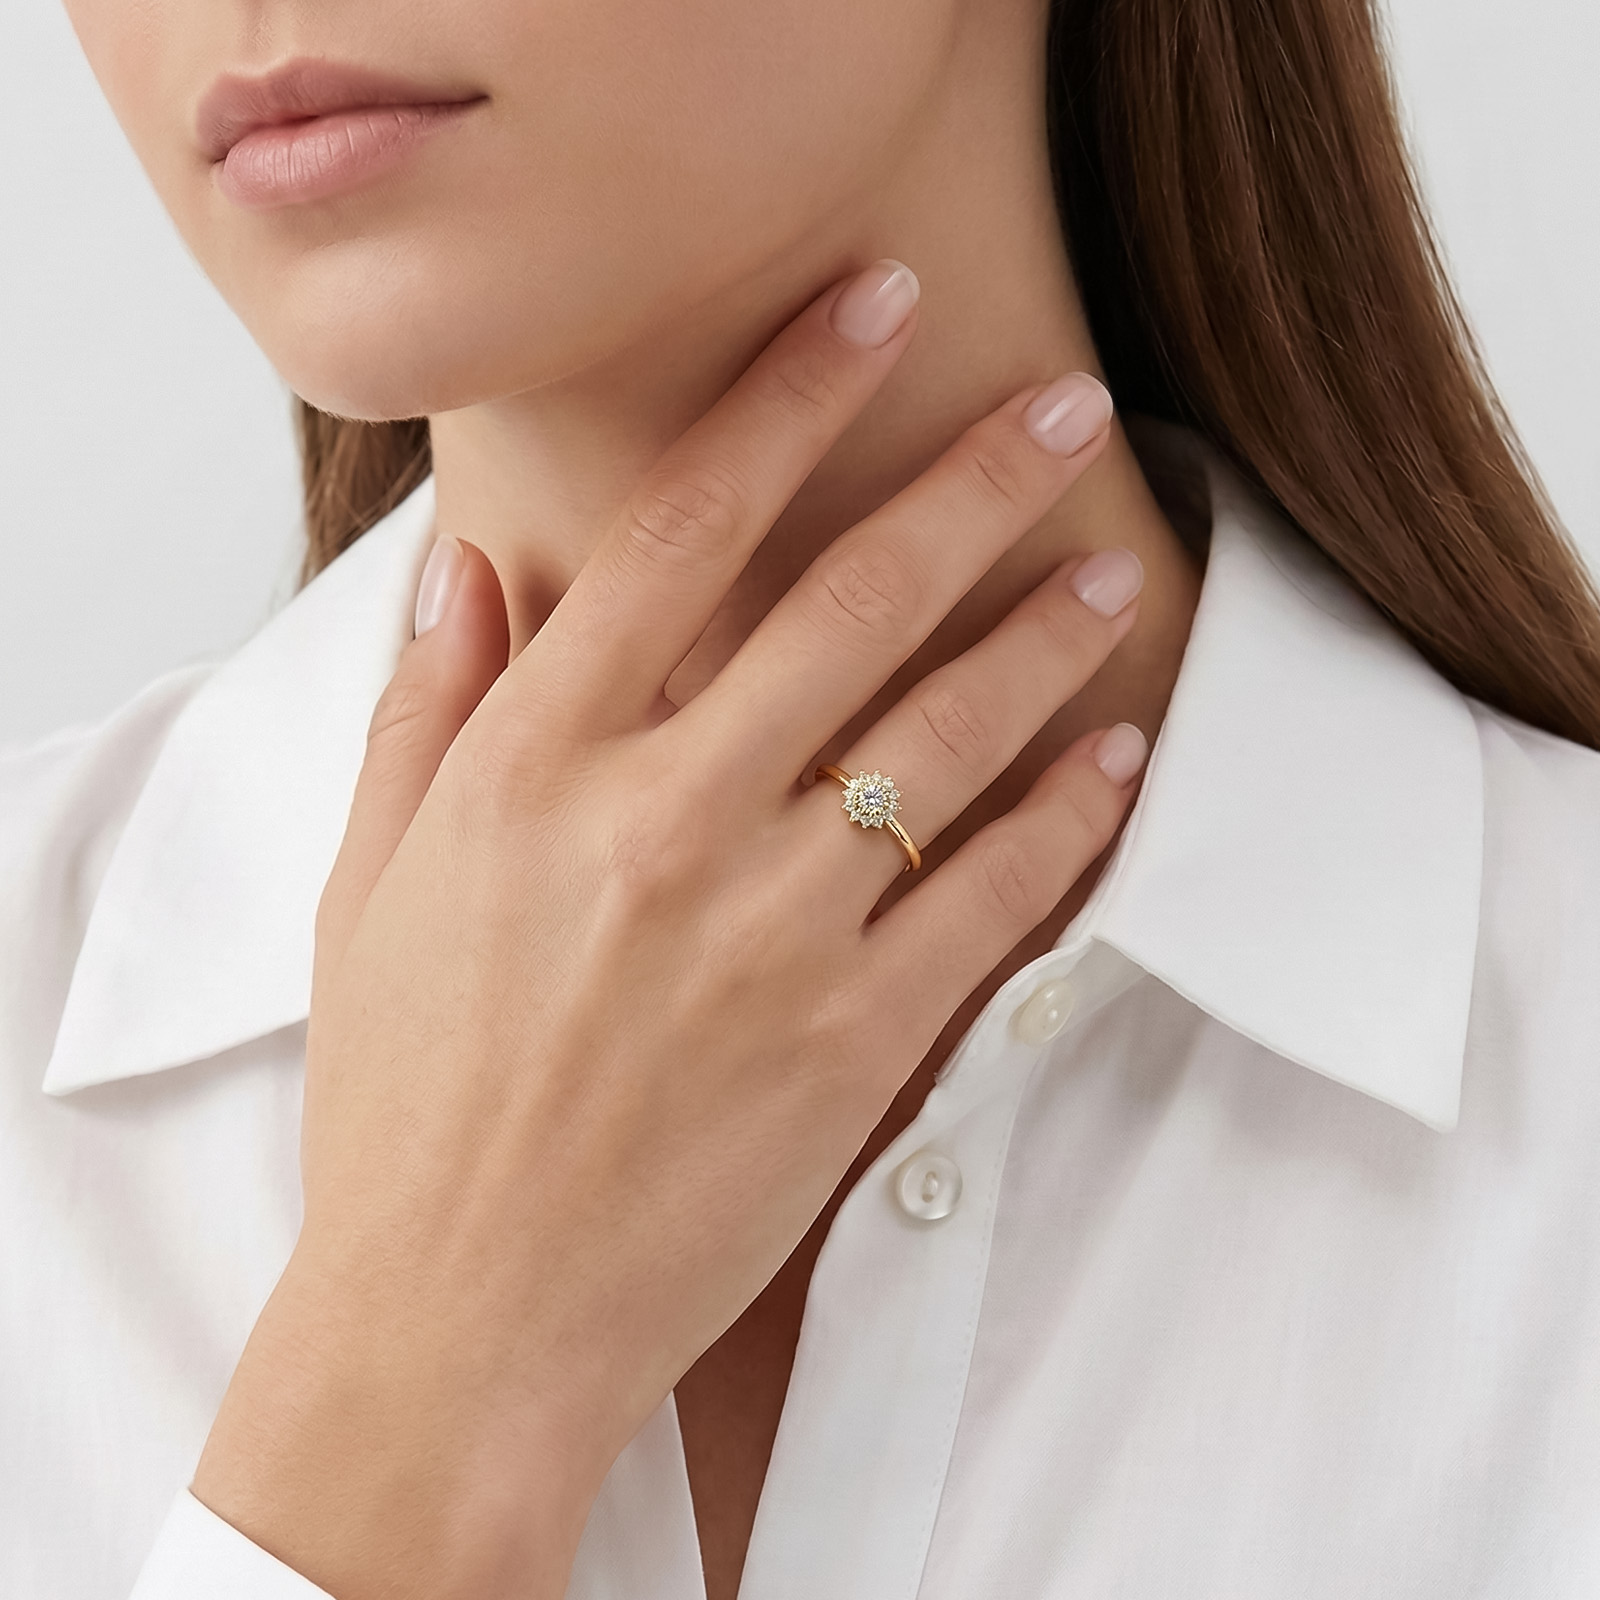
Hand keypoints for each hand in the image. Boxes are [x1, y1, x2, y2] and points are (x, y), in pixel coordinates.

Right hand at [191, 260, 1143, 1599]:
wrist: (463, 1323)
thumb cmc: (407, 1102)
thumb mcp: (372, 887)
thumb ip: (428, 712)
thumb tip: (472, 564)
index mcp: (533, 768)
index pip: (680, 529)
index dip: (786, 398)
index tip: (868, 312)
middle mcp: (661, 823)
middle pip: (851, 602)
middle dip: (970, 482)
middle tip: (1062, 404)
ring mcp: (768, 934)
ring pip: (945, 740)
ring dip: (1045, 639)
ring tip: (1116, 568)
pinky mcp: (850, 1043)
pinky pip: (986, 901)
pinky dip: (1061, 821)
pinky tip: (1114, 758)